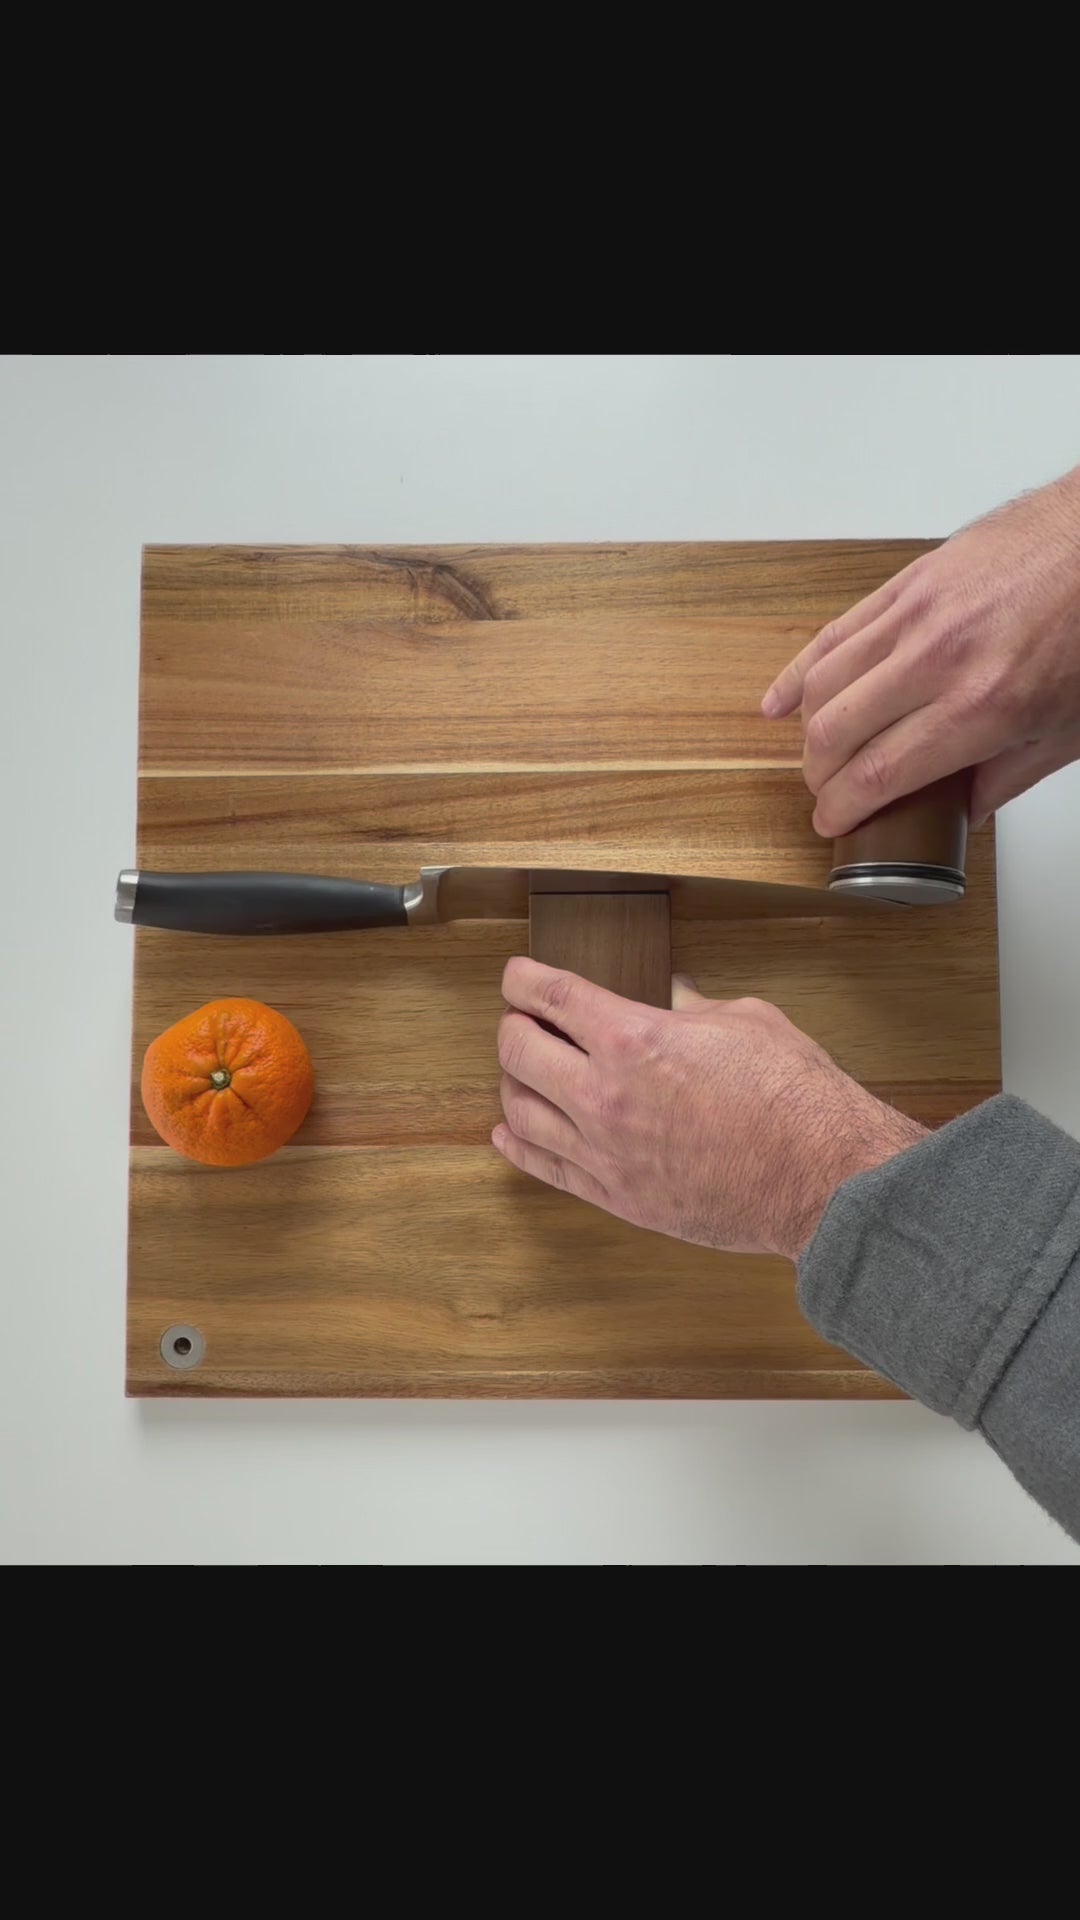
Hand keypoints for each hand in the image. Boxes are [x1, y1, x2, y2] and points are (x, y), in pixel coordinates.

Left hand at [493, 960, 925, 1259]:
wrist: (820, 1178)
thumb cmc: (794, 1099)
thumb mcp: (745, 1021)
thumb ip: (695, 1008)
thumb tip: (677, 999)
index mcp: (634, 1039)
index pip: (550, 996)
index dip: (522, 979)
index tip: (517, 976)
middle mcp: (605, 1095)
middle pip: (517, 1051)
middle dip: (513, 1027)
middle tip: (522, 1020)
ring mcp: (605, 1151)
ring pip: (520, 1111)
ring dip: (513, 1084)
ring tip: (523, 1072)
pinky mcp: (617, 1196)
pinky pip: (544, 1168)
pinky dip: (518, 1146)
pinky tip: (509, 1133)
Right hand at [761, 466, 1079, 834]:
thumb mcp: (1066, 728)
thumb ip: (1007, 778)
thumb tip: (965, 811)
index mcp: (981, 706)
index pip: (877, 773)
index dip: (840, 807)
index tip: (831, 820)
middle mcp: (938, 660)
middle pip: (835, 732)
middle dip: (818, 775)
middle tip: (826, 792)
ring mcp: (916, 615)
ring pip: (824, 684)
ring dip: (808, 730)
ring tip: (815, 753)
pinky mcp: (908, 583)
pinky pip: (834, 633)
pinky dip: (800, 672)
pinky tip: (782, 699)